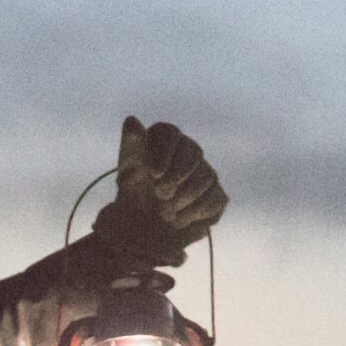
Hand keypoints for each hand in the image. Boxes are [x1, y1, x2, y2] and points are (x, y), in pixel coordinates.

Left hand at [93, 116, 226, 267]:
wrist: (144, 225)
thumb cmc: (135, 191)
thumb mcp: (129, 169)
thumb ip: (132, 145)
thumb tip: (131, 120)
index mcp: (167, 138)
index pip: (170, 135)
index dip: (164, 153)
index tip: (153, 174)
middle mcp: (189, 150)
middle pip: (193, 152)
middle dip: (176, 175)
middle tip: (160, 194)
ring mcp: (206, 172)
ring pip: (206, 176)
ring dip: (183, 197)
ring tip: (165, 212)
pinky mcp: (216, 194)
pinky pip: (215, 197)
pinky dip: (194, 212)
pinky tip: (178, 220)